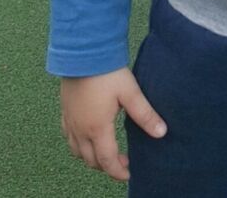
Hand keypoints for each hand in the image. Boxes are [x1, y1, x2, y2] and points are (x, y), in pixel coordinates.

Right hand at [60, 66, 166, 181]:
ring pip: (76, 151)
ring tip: (106, 151)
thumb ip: (145, 114)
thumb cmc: (106, 72)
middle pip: (90, 160)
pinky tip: (87, 135)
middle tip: (122, 161)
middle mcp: (80, 129)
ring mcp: (70, 121)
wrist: (82, 53)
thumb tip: (161, 132)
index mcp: (97, 128)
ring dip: (91, 157)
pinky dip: (78, 144)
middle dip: (106, 165)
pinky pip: (68, 137)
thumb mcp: (130, 92)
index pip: (107, 160)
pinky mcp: (65, 111)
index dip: (118, 171)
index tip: (129, 174)